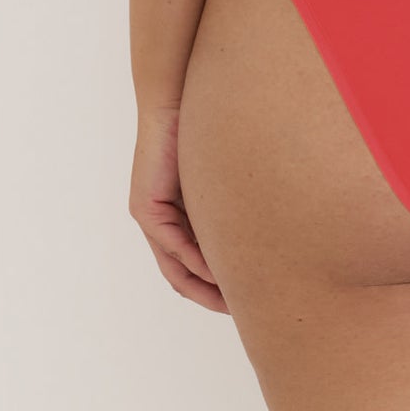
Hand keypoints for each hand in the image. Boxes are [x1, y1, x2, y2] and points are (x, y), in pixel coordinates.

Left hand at [129, 103, 226, 312]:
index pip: (193, 263)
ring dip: (204, 285)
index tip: (244, 296)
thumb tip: (263, 226)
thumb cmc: (203, 126)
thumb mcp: (219, 177)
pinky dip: (196, 261)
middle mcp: (159, 221)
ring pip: (175, 266)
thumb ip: (230, 202)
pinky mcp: (146, 208)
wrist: (176, 99)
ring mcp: (150, 216)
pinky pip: (172, 245)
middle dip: (210, 295)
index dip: (216, 285)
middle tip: (239, 311)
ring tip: (233, 299)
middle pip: (181, 275)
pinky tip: (219, 269)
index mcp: (177, 215)